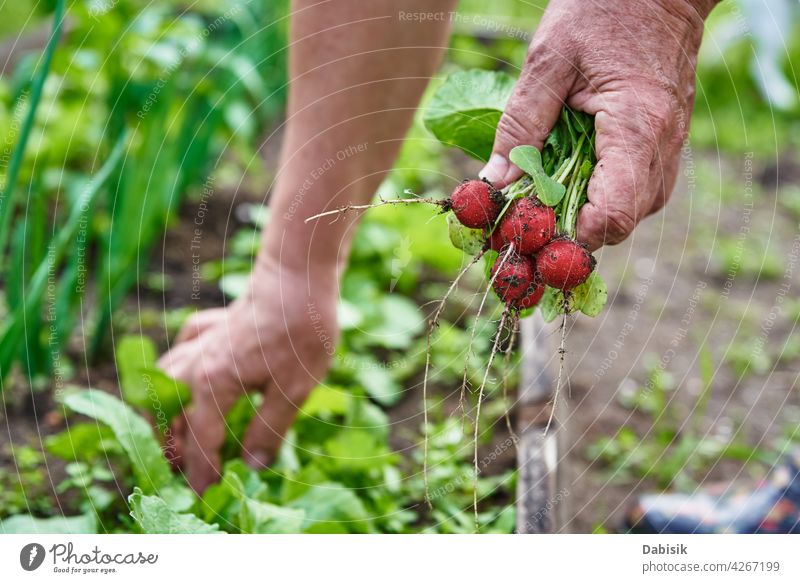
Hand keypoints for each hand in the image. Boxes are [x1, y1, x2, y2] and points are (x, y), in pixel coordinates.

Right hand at [158, 260, 337, 492]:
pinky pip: (180, 350)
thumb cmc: (300, 331)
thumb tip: (250, 466)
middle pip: (169, 414)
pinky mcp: (209, 324)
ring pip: (164, 381)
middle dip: (172, 446)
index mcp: (214, 385)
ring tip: (175, 431)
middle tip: (184, 470)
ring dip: (165, 410)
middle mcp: (195, 365)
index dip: (202, 472)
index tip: (206, 494)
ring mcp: (198, 342)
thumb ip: (268, 430)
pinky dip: (176, 368)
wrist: (297, 276)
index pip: (200, 441)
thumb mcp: (294, 390)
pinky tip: (187, 372)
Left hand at [481, 0, 716, 249]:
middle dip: (575, 227)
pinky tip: (578, 170)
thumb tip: (494, 182)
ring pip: (634, 211)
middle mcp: (662, 147)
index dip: (571, 233)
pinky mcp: (667, 142)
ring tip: (554, 185)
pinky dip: (607, 191)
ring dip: (590, 210)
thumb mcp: (547, 61)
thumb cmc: (604, 10)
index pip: (612, 215)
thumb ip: (520, 125)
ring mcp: (671, 146)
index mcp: (635, 127)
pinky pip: (640, 188)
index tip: (533, 222)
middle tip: (535, 208)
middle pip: (622, 223)